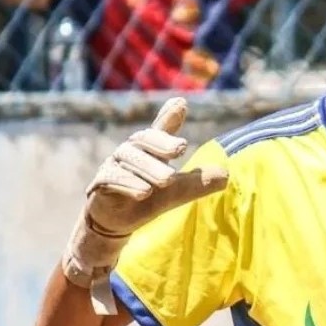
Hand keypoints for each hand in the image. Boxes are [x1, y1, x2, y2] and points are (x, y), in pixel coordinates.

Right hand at [62, 98, 227, 310]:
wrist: (115, 223)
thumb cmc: (146, 200)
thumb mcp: (175, 192)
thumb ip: (197, 182)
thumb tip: (227, 175)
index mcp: (148, 151)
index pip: (159, 130)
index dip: (169, 116)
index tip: (182, 102)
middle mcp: (129, 153)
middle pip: (142, 140)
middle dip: (161, 142)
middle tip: (182, 148)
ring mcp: (112, 167)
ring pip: (127, 159)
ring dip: (148, 168)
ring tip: (167, 180)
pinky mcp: (98, 185)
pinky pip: (110, 179)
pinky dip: (127, 184)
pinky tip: (143, 192)